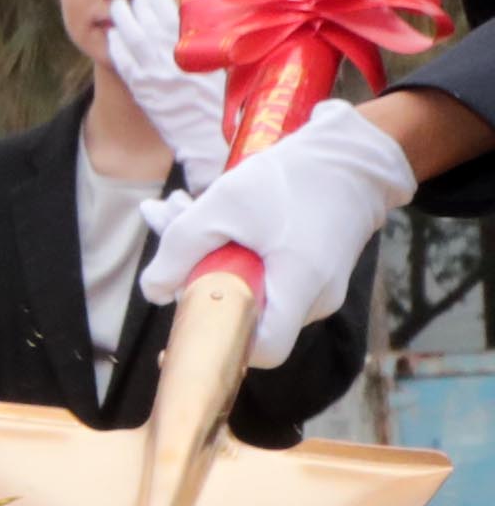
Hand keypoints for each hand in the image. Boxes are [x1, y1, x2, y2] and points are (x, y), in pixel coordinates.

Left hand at [104, 0, 236, 195]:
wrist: (207, 141)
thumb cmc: (223, 107)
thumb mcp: (225, 72)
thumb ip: (213, 46)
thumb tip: (206, 21)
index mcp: (196, 53)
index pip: (171, 16)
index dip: (158, 1)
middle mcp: (172, 60)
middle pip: (147, 22)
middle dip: (137, 5)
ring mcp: (152, 75)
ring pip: (131, 38)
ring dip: (123, 19)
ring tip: (118, 7)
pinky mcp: (141, 90)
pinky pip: (122, 62)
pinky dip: (117, 46)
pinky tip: (114, 36)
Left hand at [148, 101, 419, 367]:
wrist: (351, 155)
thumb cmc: (291, 179)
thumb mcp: (221, 206)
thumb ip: (179, 251)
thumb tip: (154, 292)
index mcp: (301, 289)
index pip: (263, 350)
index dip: (222, 339)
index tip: (190, 306)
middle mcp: (317, 299)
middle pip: (247, 312)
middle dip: (195, 273)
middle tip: (162, 219)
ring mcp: (320, 288)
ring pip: (252, 287)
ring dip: (208, 252)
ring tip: (177, 206)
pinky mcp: (315, 270)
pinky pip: (267, 272)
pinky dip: (234, 247)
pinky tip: (206, 209)